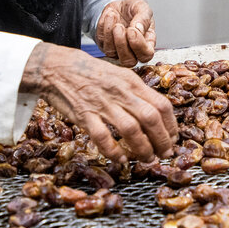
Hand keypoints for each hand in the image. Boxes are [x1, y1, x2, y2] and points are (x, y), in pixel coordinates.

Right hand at [20, 43, 176, 164]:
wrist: (56, 67)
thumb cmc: (88, 72)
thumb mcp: (118, 74)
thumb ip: (135, 92)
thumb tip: (154, 113)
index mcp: (131, 81)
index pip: (161, 104)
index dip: (171, 125)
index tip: (173, 138)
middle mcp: (120, 92)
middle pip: (150, 118)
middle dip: (162, 141)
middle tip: (165, 154)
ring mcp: (102, 104)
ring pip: (131, 130)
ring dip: (143, 149)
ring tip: (147, 159)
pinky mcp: (84, 115)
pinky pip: (103, 137)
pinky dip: (114, 152)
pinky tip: (120, 160)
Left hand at [96, 0, 156, 66]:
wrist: (119, 4)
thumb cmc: (134, 9)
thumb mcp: (142, 7)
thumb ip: (143, 18)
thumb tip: (139, 29)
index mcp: (147, 43)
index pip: (146, 55)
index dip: (139, 46)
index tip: (132, 30)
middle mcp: (132, 50)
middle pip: (128, 61)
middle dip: (122, 45)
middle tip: (119, 27)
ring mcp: (117, 50)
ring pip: (112, 53)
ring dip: (110, 34)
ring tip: (113, 15)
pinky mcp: (104, 45)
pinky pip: (102, 41)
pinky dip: (103, 27)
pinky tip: (109, 15)